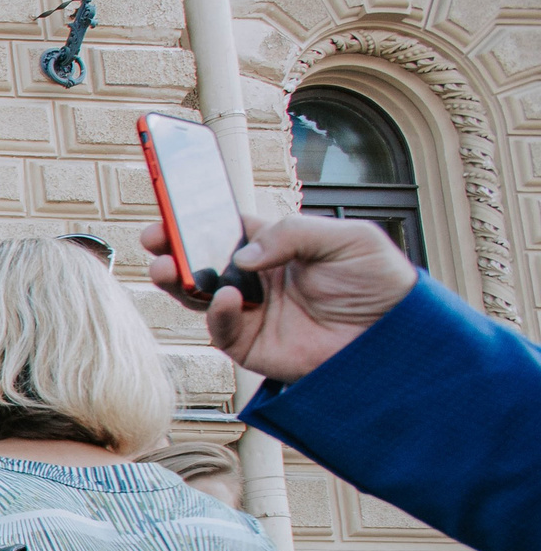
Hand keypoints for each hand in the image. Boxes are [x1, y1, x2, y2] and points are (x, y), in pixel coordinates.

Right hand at [142, 212, 416, 383]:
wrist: (395, 339)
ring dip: (177, 281)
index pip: (226, 228)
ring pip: (198, 296)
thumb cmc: (380, 283)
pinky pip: (221, 330)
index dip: (196, 217)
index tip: (171, 204)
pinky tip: (224, 297)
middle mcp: (256, 279)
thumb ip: (294, 234)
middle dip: (171, 248)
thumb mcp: (347, 239)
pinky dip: (216, 314)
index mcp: (276, 247)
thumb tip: (245, 254)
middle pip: (201, 260)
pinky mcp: (252, 346)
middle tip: (154, 237)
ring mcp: (251, 313)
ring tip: (165, 267)